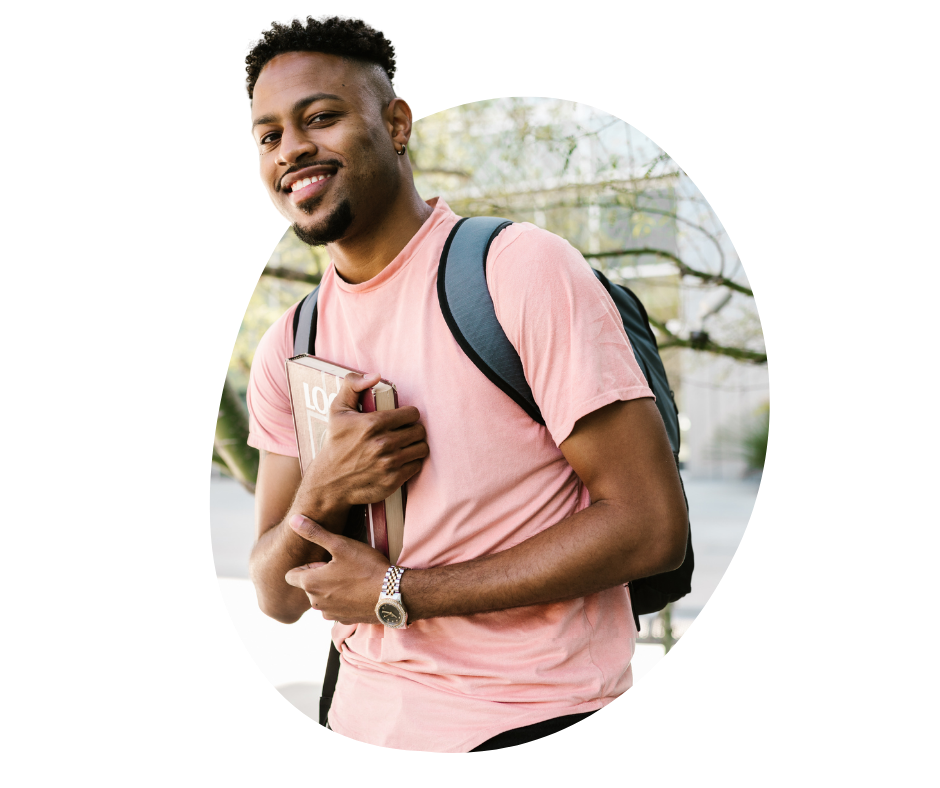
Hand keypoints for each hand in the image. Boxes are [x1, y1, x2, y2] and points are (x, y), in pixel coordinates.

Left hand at [284, 515, 391, 624]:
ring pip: (322, 599)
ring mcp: (330, 614)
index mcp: (310, 583)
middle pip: (308, 587)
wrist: (393, 594)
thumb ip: (314, 533)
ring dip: (330, 590)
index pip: (290, 576)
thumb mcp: (341, 544)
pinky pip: (336, 609)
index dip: (306, 566)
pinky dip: (343, 601)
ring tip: (352, 579)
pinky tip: (359, 592)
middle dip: (319, 577)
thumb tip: (293, 519)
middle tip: (342, 567)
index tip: (324, 561)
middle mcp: (316, 603)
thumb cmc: (366, 567)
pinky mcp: (344, 621)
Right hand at [295, 372, 428, 515]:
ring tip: (405, 446)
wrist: (329, 482)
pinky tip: (401, 460)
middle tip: (404, 433)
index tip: (402, 419)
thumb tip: (376, 375)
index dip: (408, 415)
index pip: (412, 413)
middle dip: (413, 430)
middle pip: (419, 431)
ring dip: (415, 446)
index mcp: (373, 423)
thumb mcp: (337, 410)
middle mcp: (383, 443)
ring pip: (422, 448)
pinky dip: (411, 463)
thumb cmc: (335, 443)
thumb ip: (353, 385)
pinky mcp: (393, 480)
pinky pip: (417, 466)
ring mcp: (389, 463)